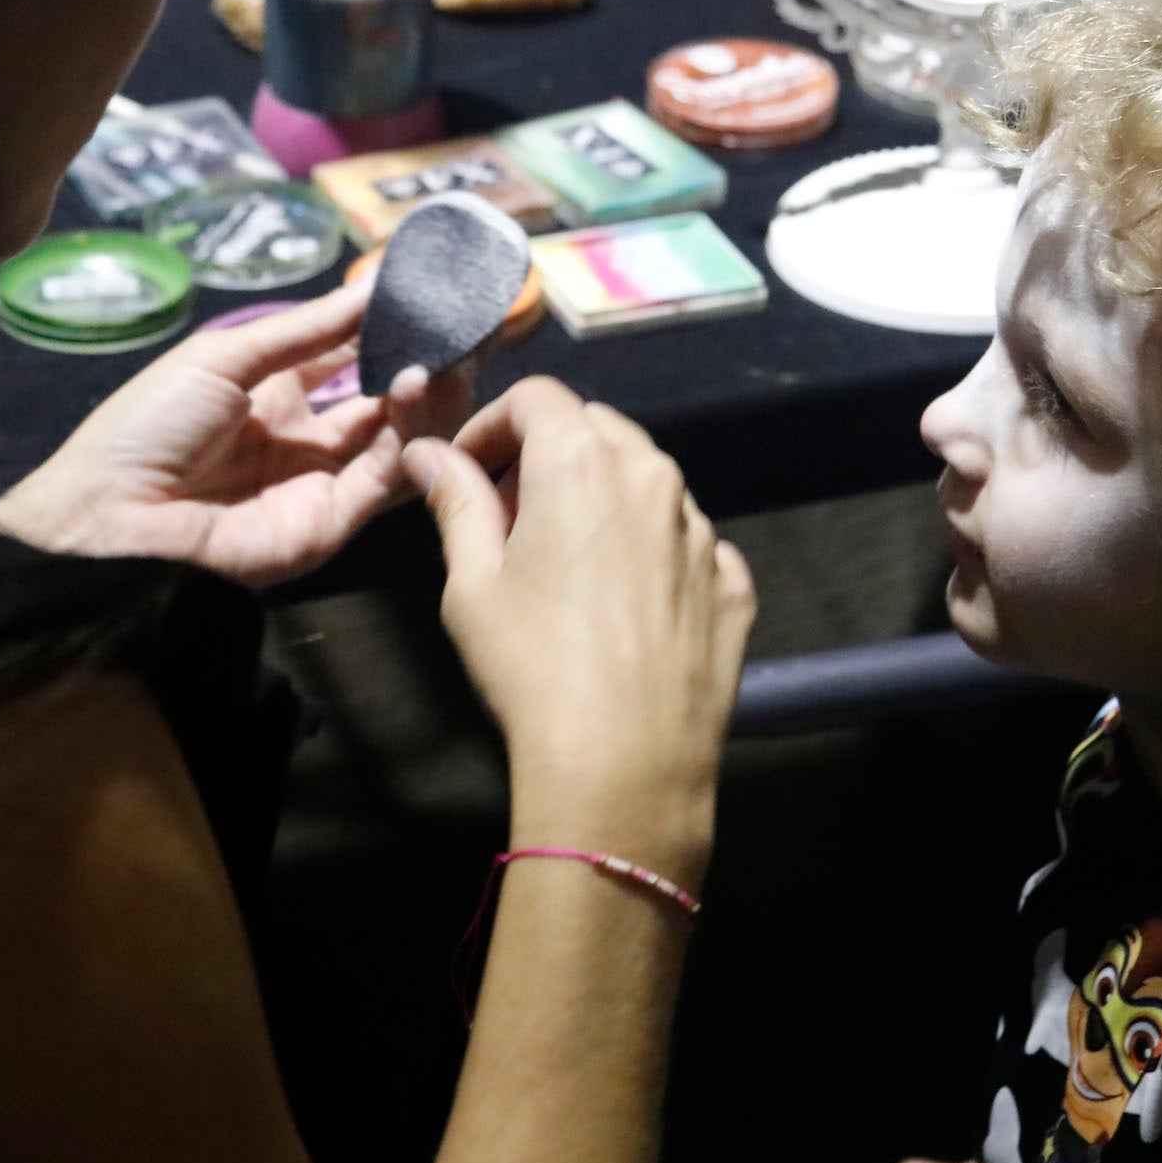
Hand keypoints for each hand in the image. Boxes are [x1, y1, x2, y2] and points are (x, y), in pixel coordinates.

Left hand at [0, 286, 470, 586]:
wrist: (107, 516)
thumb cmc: (148, 427)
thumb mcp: (226, 357)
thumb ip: (307, 330)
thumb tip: (373, 286)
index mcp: (276, 396)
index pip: (351, 358)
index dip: (393, 330)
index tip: (436, 296)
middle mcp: (306, 440)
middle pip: (386, 402)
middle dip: (429, 364)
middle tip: (468, 326)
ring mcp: (321, 485)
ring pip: (397, 440)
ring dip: (428, 397)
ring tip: (448, 354)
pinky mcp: (329, 525)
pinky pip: (382, 479)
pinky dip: (407, 435)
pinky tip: (414, 387)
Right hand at [403, 381, 755, 864]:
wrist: (624, 764)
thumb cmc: (531, 666)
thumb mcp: (472, 582)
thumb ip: (455, 501)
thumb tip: (427, 453)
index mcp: (582, 461)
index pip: (536, 398)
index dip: (492, 425)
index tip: (466, 472)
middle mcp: (654, 478)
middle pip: (597, 430)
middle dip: (548, 455)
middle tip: (508, 517)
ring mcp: (703, 532)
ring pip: (648, 483)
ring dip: (603, 500)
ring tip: (565, 564)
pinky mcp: (734, 584)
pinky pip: (688, 544)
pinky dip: (653, 553)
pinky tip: (623, 606)